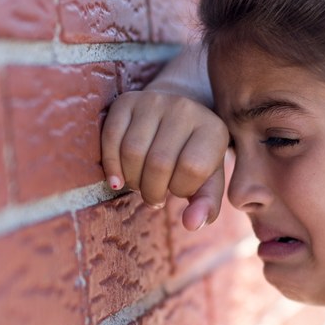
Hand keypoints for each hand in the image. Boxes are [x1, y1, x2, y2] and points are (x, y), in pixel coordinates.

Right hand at [101, 88, 228, 230]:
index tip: (179, 190)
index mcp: (213, 130)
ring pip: (132, 152)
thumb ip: (206, 205)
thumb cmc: (193, 156)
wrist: (175, 117)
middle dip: (152, 191)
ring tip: (140, 183)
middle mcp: (186, 108)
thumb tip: (191, 224)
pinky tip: (118, 179)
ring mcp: (154, 101)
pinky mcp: (127, 100)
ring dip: (132, 180)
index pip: (192, 169)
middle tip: (153, 196)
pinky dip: (111, 166)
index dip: (181, 189)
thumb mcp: (207, 181)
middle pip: (158, 163)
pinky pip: (110, 138)